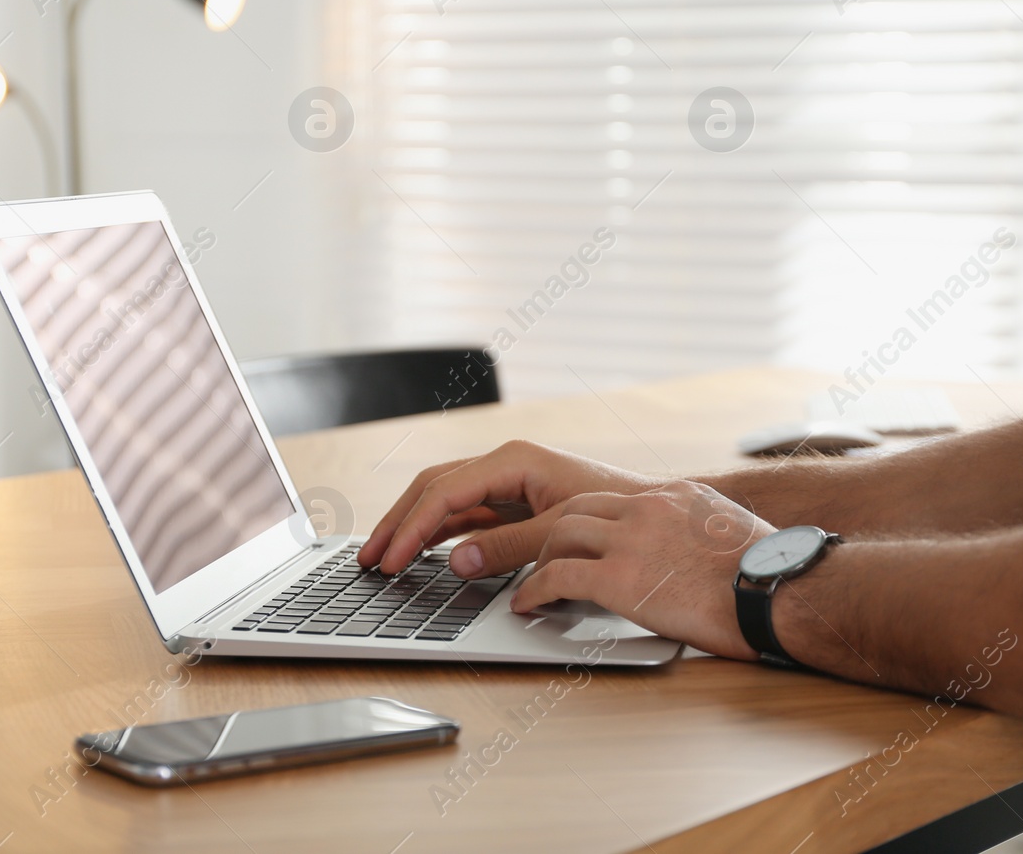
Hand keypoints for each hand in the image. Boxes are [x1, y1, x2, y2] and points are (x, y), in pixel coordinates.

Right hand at [358, 440, 663, 574]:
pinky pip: (464, 516)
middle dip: (398, 523)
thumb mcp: (561, 529)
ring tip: (383, 559)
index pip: (445, 491)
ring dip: (412, 529)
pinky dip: (437, 535)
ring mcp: (507, 484)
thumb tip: (456, 561)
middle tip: (369, 559)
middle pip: (433, 489)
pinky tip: (420, 555)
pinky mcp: (513, 505)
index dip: (412, 527)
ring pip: (444, 502)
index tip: (392, 559)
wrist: (653, 512)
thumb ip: (508, 546)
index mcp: (513, 460)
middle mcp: (504, 466)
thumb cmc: (617, 510)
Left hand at [509, 481, 775, 660]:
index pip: (614, 499)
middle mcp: (648, 507)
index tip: (575, 538)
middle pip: (576, 508)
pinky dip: (535, 590)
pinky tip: (529, 606)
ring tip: (529, 584)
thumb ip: (704, 534)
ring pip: (559, 534)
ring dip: (538, 560)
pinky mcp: (620, 576)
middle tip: (538, 557)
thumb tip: (702, 554)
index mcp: (676, 496)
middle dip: (551, 534)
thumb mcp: (734, 535)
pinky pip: (559, 576)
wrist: (782, 590)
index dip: (586, 519)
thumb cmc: (771, 576)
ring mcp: (632, 539)